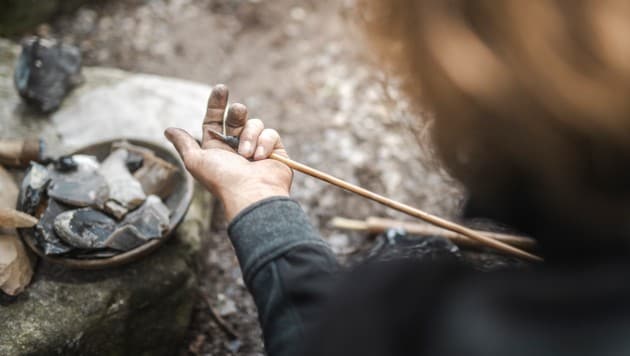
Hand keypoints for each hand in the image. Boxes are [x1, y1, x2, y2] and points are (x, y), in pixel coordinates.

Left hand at [164, 84, 292, 220]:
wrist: (252, 194)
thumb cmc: (222, 179)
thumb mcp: (196, 160)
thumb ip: (184, 144)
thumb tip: (168, 130)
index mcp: (217, 148)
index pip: (214, 120)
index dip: (216, 104)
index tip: (221, 89)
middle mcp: (237, 147)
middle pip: (237, 117)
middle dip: (237, 112)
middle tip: (238, 111)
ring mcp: (257, 148)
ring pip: (254, 124)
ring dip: (249, 136)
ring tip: (247, 155)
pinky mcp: (276, 151)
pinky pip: (270, 134)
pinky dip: (264, 143)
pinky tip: (260, 158)